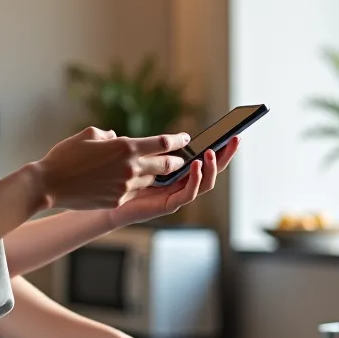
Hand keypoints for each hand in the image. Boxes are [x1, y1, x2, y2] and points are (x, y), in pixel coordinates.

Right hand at [35, 127, 191, 210]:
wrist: (49, 184)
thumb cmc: (65, 156)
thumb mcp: (88, 135)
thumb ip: (109, 136)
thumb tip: (117, 139)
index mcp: (126, 147)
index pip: (162, 143)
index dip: (177, 140)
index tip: (186, 139)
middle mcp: (130, 168)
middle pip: (165, 165)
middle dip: (176, 162)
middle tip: (180, 160)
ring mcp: (125, 187)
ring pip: (150, 180)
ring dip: (153, 175)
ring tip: (154, 171)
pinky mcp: (117, 201)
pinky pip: (133, 192)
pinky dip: (133, 186)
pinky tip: (128, 183)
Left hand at [110, 137, 239, 227]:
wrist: (102, 199)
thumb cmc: (116, 175)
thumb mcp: (135, 154)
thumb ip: (148, 146)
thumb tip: (159, 139)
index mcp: (177, 170)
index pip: (204, 157)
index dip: (219, 146)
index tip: (231, 131)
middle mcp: (181, 183)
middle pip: (212, 170)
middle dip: (226, 155)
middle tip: (236, 139)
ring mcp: (176, 195)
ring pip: (205, 183)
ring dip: (212, 168)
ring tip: (212, 153)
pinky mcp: (168, 205)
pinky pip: (188, 194)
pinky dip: (195, 180)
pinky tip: (196, 166)